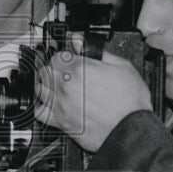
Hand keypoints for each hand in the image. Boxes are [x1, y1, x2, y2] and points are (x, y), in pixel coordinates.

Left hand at [34, 49, 151, 152]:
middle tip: (64, 73)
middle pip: (46, 71)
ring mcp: (62, 104)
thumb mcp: (122, 66)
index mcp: (80, 69)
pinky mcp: (61, 122)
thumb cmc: (131, 103)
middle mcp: (67, 86)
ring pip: (40, 89)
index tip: (68, 60)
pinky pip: (40, 112)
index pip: (57, 56)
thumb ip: (98, 52)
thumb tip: (80, 41)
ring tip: (56, 86)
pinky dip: (41, 106)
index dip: (63, 57)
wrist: (132, 130)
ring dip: (46, 86)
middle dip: (54, 70)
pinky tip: (49, 104)